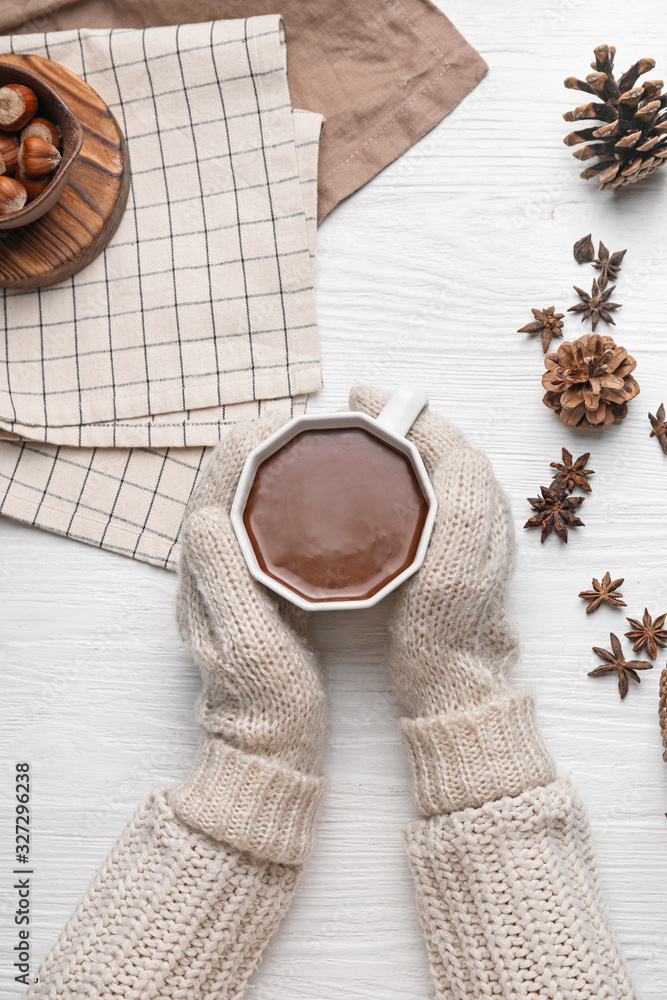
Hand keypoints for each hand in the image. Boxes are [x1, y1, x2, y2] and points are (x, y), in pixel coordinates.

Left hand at [172, 414, 328, 862]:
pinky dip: (287, 501)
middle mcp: (209, 568)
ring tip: (314, 448)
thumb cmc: (260, 701)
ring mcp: (231, 578)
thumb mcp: (247, 642)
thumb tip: (209, 514)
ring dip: (274, 470)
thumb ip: (224, 579)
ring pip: (248, 503)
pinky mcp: (254, 591)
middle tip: (308, 424)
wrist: (267, 750)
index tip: (287, 420)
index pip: (214, 488)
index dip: (245, 446)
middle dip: (262, 447)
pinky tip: (319, 500)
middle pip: (228, 486)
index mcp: (203, 573)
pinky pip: (266, 528)